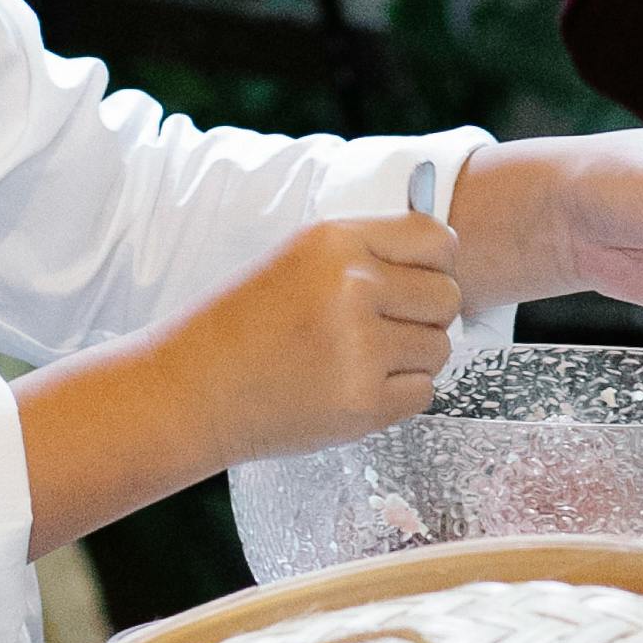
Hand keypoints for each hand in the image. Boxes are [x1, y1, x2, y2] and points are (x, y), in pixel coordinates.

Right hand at [172, 213, 468, 468]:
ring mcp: (361, 348)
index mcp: (335, 241)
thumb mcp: (299, 260)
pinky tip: (357, 387)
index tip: (416, 279)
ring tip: (363, 359)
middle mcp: (353, 287)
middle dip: (426, 314)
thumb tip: (444, 258)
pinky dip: (400, 394)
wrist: (195, 389)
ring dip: (413, 356)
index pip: (436, 239)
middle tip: (387, 327)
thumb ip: (366, 254)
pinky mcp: (364, 403)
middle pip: (447, 295)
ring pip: (440, 347)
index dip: (435, 263)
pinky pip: (424, 392)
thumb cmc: (247, 323)